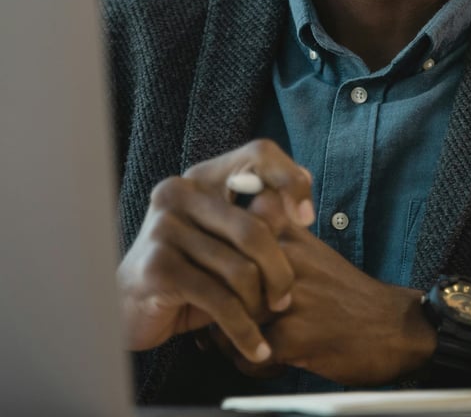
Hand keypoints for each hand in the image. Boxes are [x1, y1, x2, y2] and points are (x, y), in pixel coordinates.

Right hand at [116, 139, 313, 363]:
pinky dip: (245, 330)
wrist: (132, 308)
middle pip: (256, 228)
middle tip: (285, 297)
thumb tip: (304, 183)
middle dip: (280, 271)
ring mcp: (165, 228)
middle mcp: (180, 192)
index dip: (290, 180)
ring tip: (264, 318)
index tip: (307, 219)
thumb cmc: (193, 270)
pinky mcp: (158, 267)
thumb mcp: (229, 239)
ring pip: (241, 269)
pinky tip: (256, 347)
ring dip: (260, 304)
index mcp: (203, 177)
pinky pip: (220, 301)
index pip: (258, 154)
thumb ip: (261, 213)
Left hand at [223, 221, 437, 385]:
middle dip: (220, 306)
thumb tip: (218, 257)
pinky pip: (248, 353)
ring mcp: (289, 297)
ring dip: (234, 337)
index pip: (228, 236)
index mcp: (289, 233)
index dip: (219, 262)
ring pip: (229, 319)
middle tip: (229, 320)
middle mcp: (287, 258)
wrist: (393, 325)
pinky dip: (255, 364)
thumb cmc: (345, 292)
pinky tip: (276, 361)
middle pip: (222, 280)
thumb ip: (269, 244)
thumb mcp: (309, 251)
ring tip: (254, 341)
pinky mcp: (293, 336)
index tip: (223, 277)